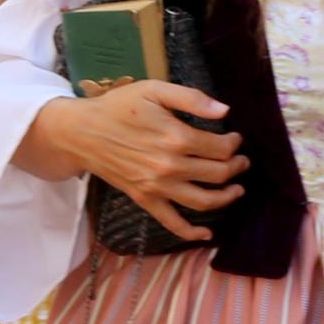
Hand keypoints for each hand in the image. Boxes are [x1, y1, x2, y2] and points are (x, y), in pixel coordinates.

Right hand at [31, 79, 242, 239]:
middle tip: (241, 161)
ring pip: (204, 201)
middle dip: (236, 168)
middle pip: (218, 174)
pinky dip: (192, 232)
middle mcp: (170, 166)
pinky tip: (208, 233)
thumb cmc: (120, 106)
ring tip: (237, 189)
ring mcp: (158, 187)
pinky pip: (173, 222)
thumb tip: (224, 111)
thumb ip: (191, 98)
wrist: (83, 132)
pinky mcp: (145, 200)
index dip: (234, 144)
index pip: (220, 148)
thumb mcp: (155, 89)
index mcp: (176, 137)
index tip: (235, 139)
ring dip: (227, 198)